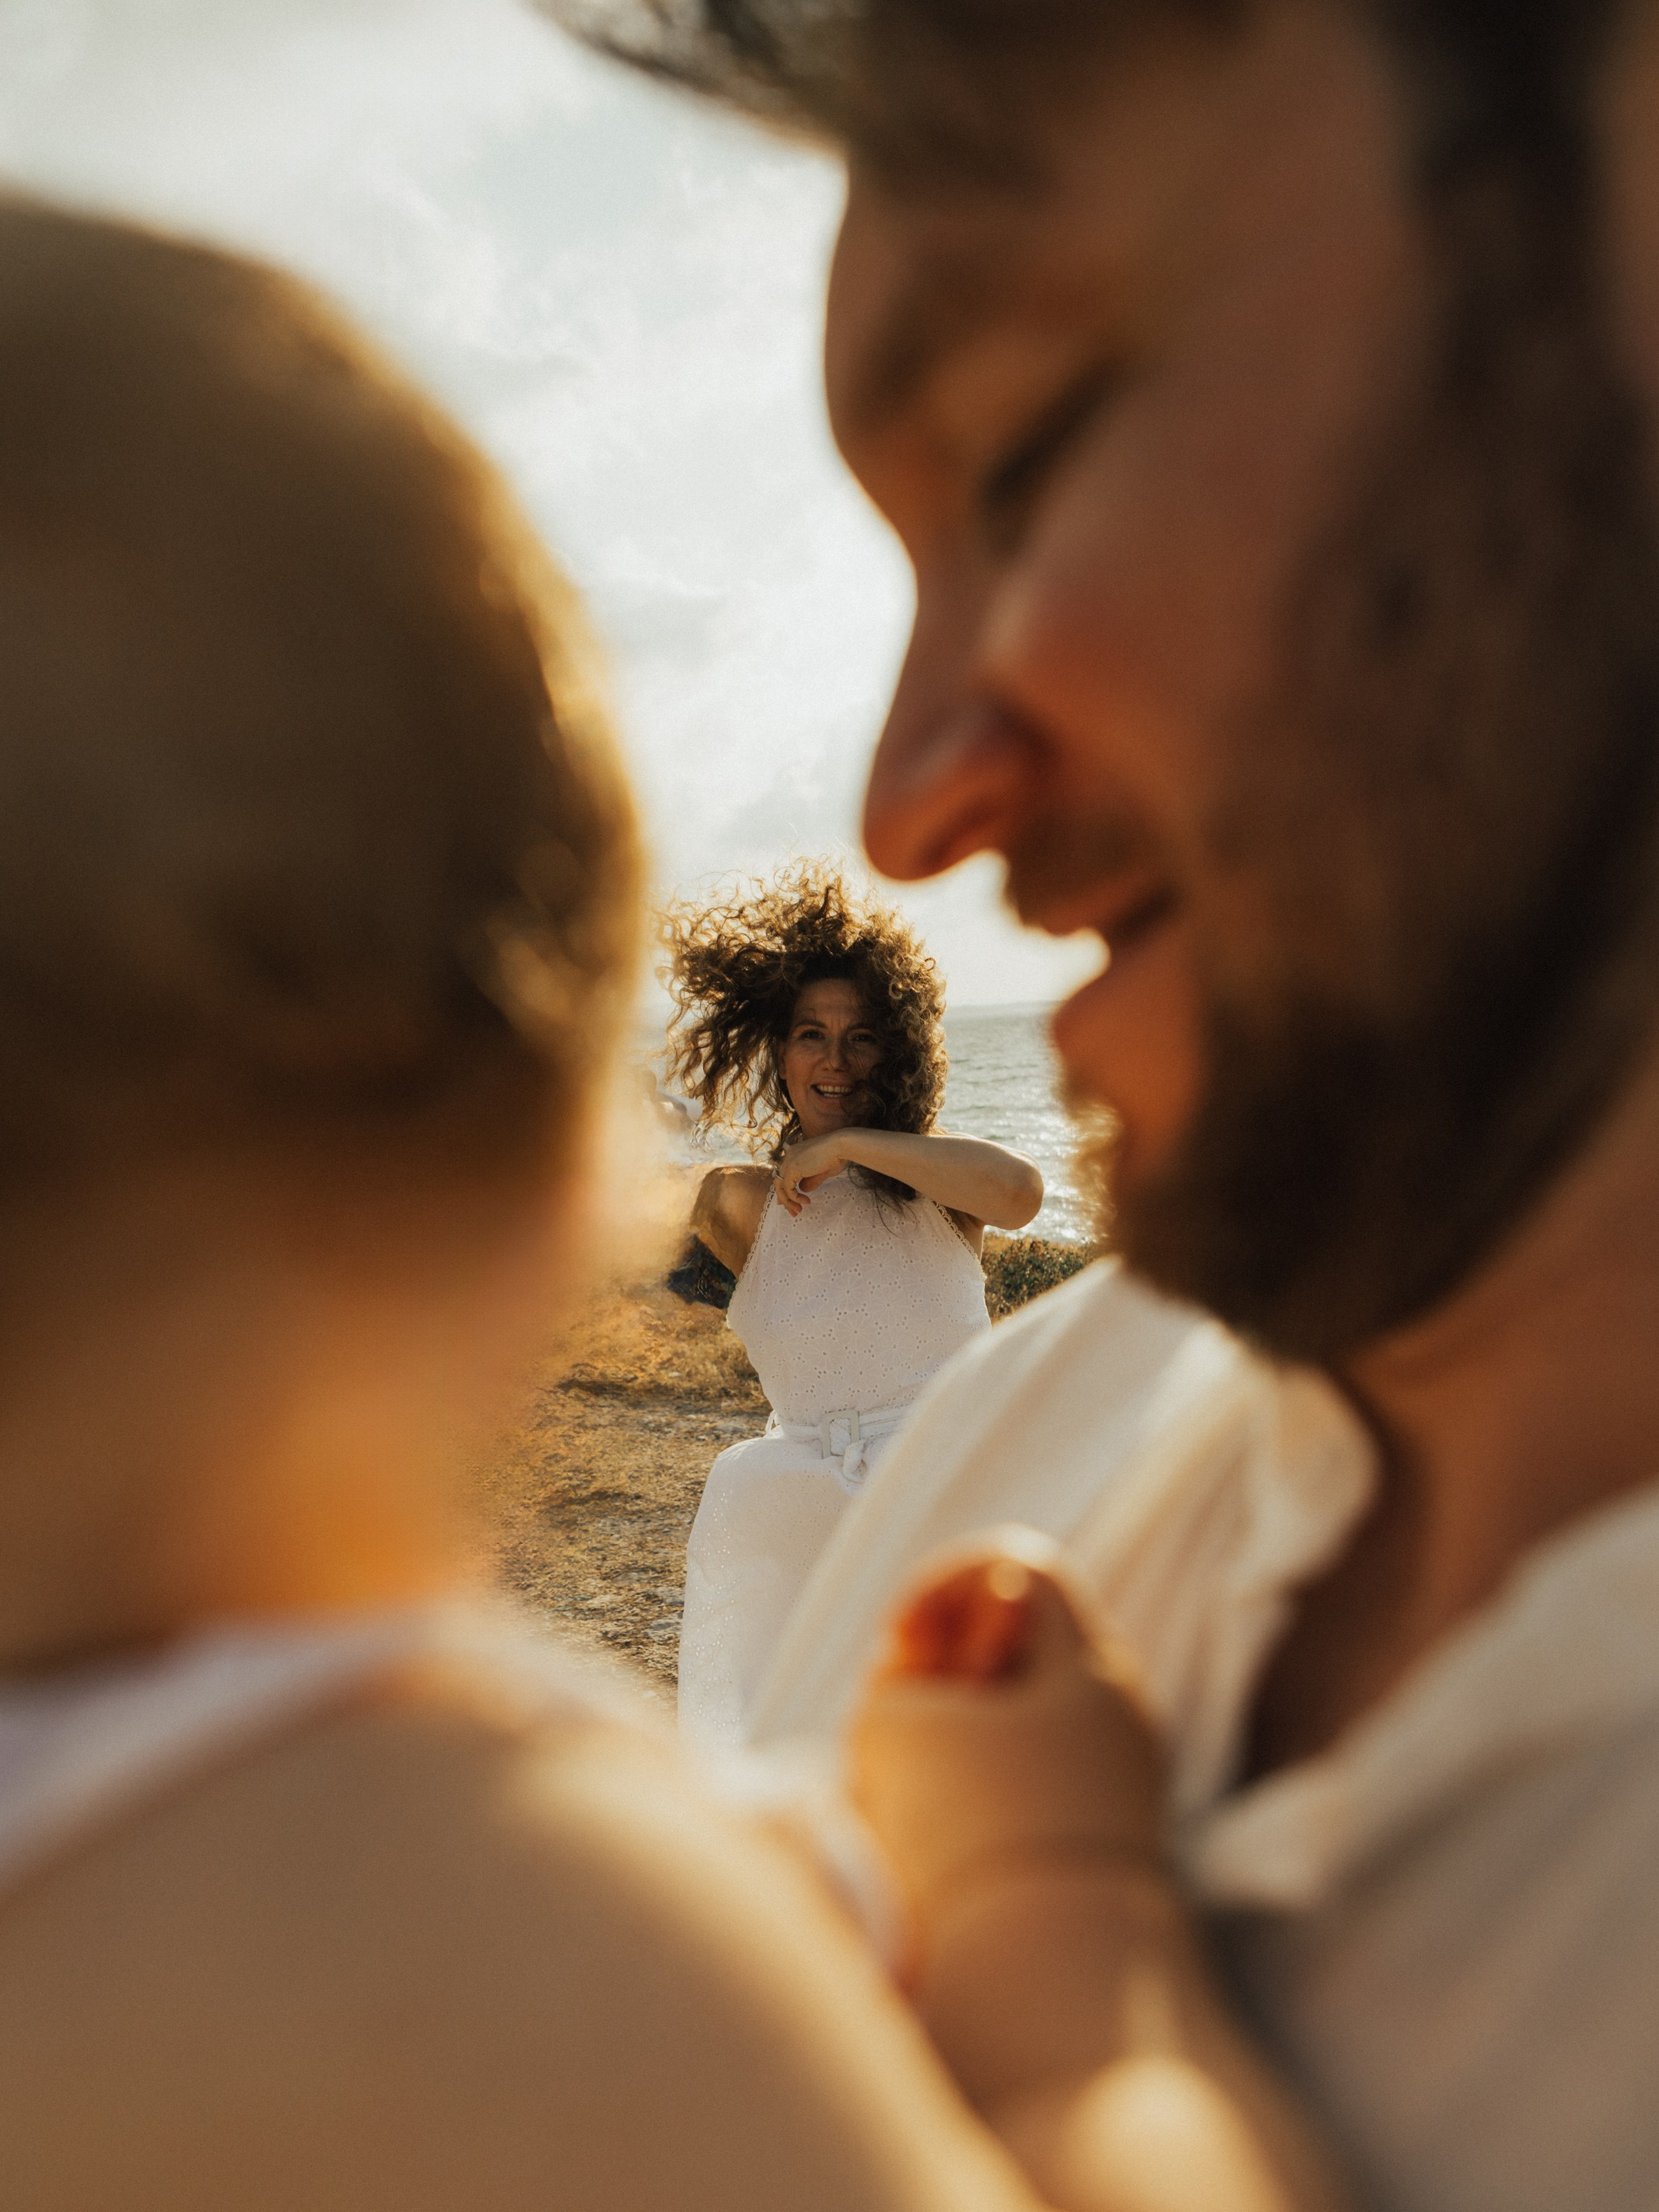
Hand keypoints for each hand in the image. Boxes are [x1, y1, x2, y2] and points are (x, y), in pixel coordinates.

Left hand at [773, 1134, 853, 1213]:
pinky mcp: (792, 1168)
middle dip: (785, 1199)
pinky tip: (806, 1202)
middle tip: (794, 1212)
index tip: (793, 1203)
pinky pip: (787, 1189)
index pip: (785, 1174)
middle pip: (780, 1181)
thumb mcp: (822, 1172)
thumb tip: (803, 1190)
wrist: (841, 1146)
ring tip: (798, 1211)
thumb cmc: (838, 1156)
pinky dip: (794, 1198)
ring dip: (788, 1201)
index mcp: (796, 1153)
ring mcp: (789, 1161)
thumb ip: (810, 1180)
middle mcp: (790, 1155)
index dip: (786, 1190)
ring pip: (780, 1186)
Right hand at [847, 1529, 1166, 1952]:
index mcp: (1093, 1666)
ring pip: (1014, 1723)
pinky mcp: (1095, 1857)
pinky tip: (935, 1846)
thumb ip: (894, 1681)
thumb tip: (910, 1687)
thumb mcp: (894, 1726)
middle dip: (943, 1669)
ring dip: (950, 1738)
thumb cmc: (972, 1836)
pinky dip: (973, 1799)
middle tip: (901, 1714)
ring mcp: (1117, 1789)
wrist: (1049, 1993)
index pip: (1016, 1564)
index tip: (900, 1643)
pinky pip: (1022, 1792)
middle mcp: (1121, 1716)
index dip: (941, 1584)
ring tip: (909, 1790)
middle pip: (1019, 1645)